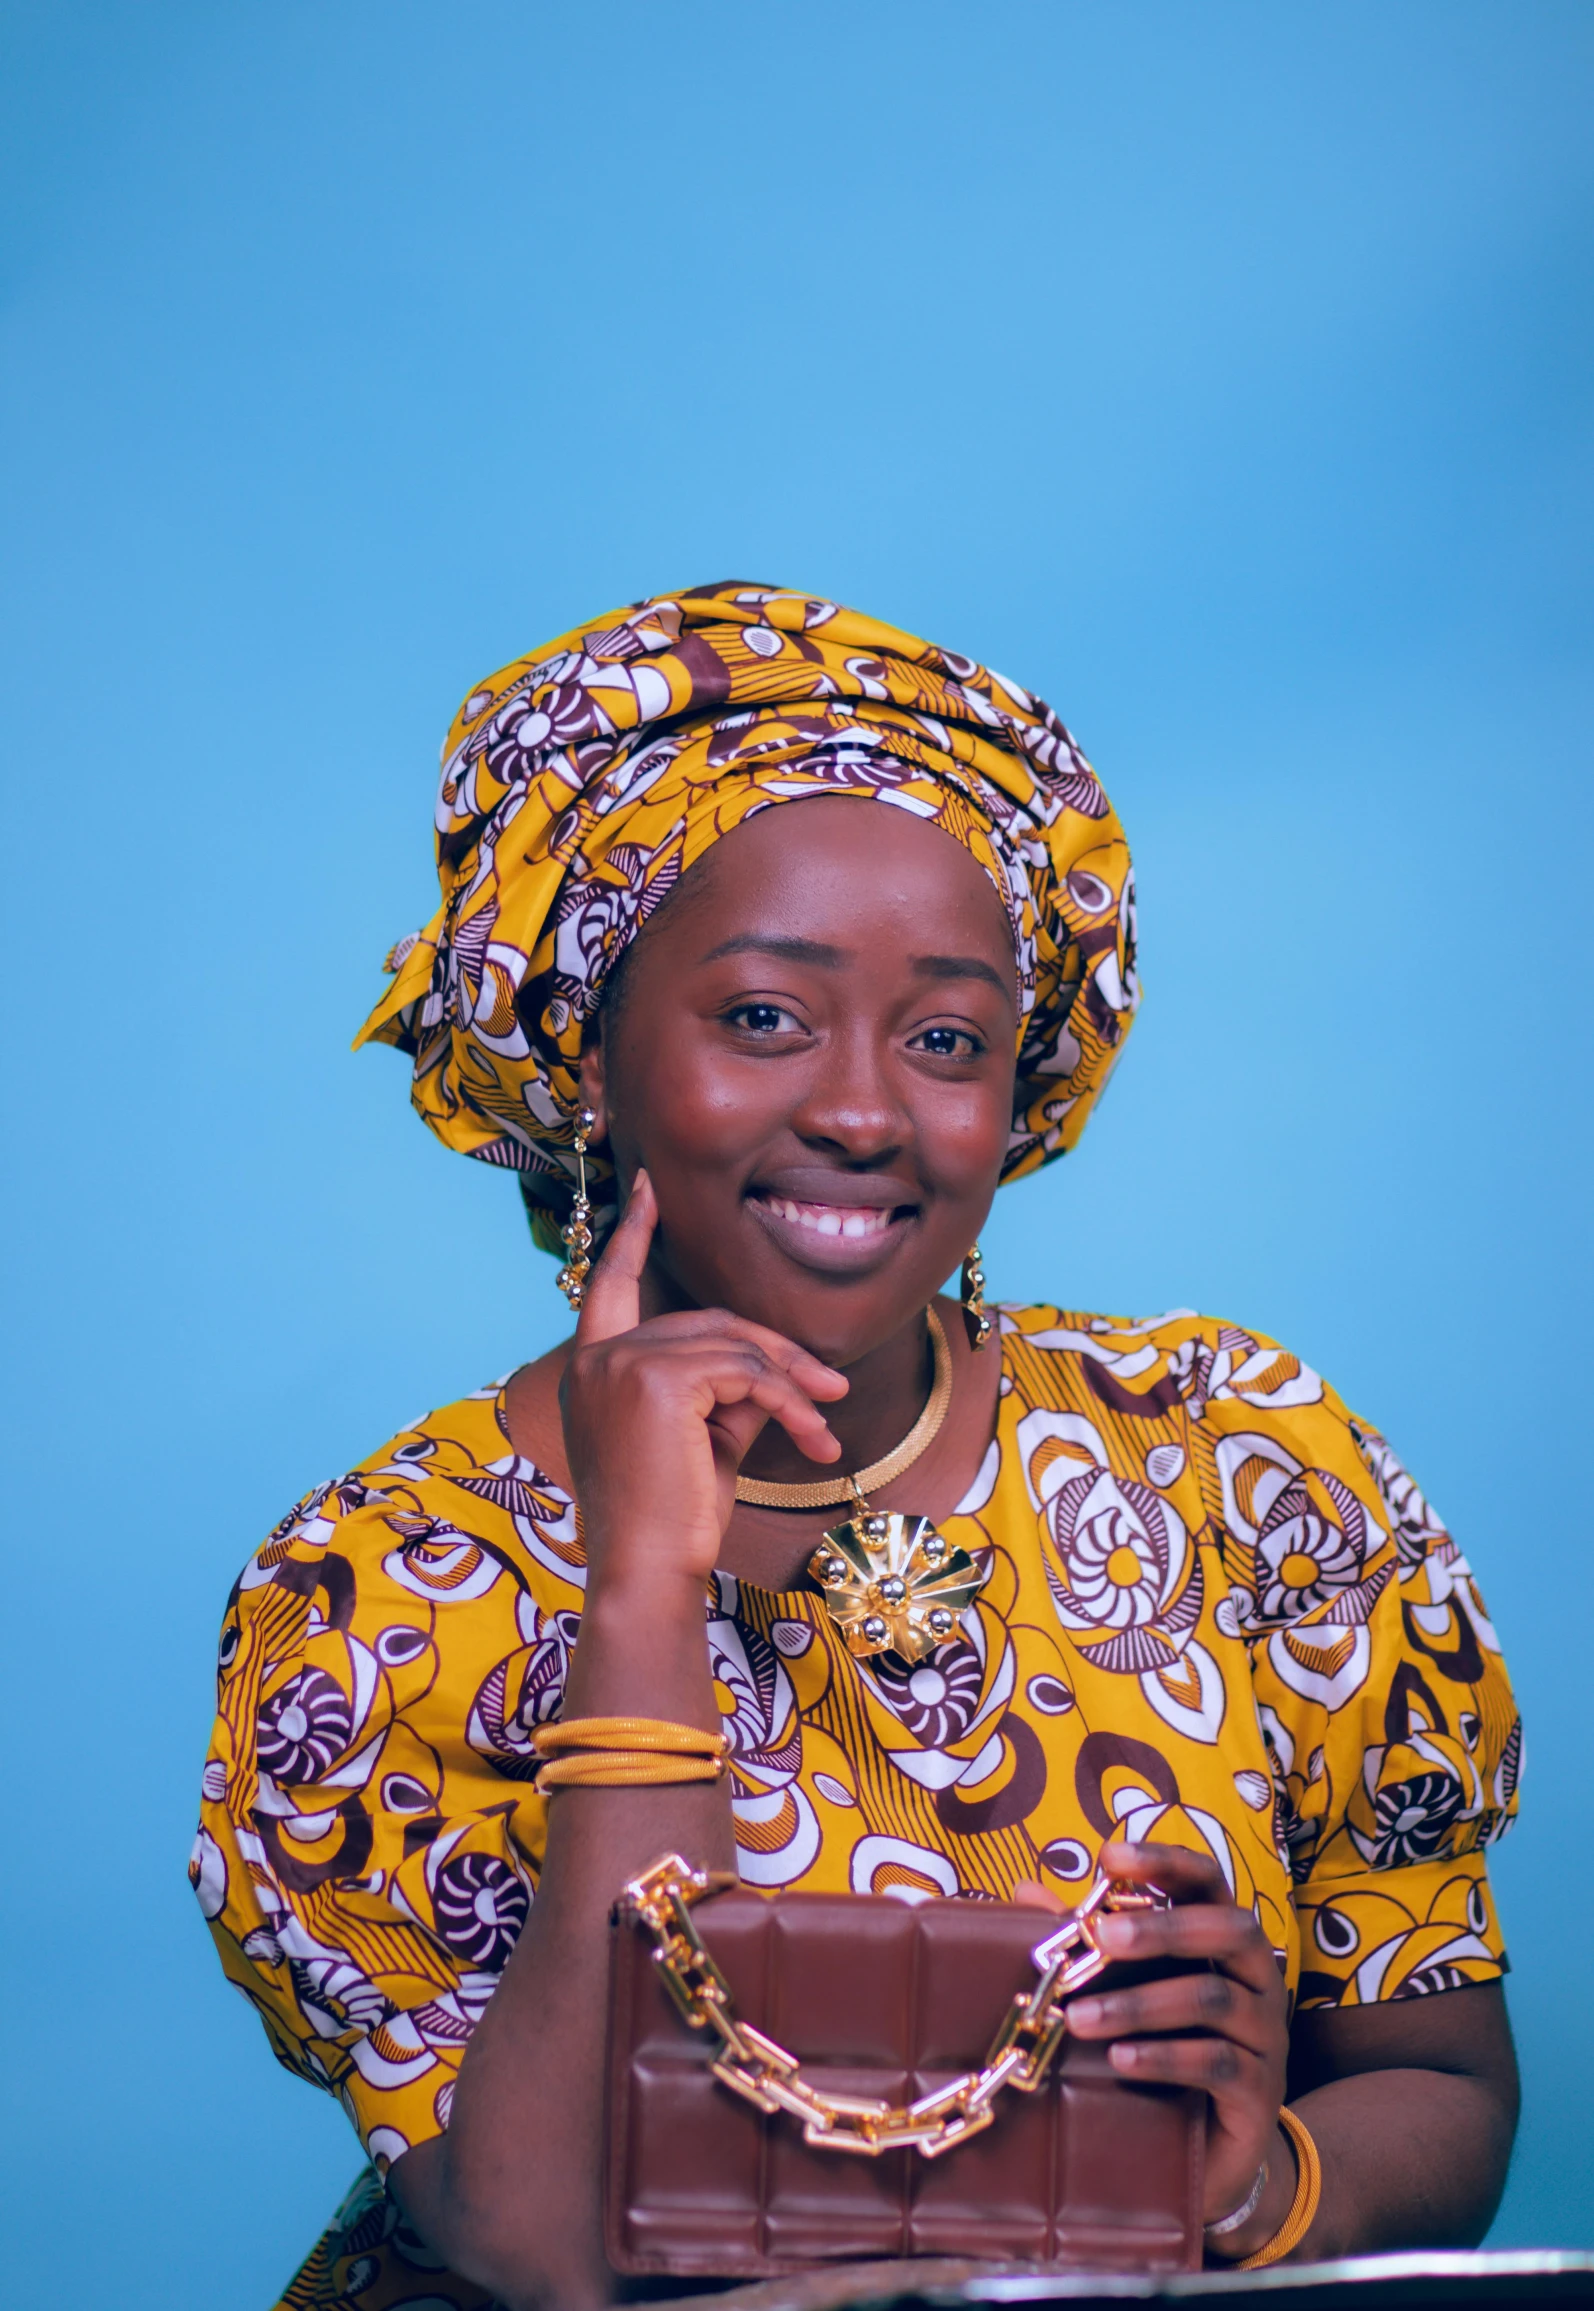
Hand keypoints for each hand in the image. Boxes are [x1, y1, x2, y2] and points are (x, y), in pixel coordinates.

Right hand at [558, 1170, 849, 1598]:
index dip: (632, 1234)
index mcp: (592, 1369)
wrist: (648, 1571)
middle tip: (831, 1390)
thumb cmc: (671, 1521)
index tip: (649, 1188)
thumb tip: (779, 1366)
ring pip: (735, 1347)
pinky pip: (747, 1373)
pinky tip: (816, 1438)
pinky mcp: (659, 1380)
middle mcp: (597, 1358)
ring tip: (828, 1427)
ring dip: (794, 1386)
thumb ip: (727, 1391)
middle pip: (705, 1321)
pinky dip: (792, 1402)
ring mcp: (623, 1364)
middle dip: (775, 1352)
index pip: (611, 1285)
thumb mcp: (702, 1441)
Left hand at [1017, 1839, 1289, 2232]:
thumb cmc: (1167, 2046)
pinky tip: (1120, 2060)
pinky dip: (1165, 2057)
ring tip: (1080, 2018)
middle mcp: (1257, 1979)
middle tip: (1104, 1936)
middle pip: (1227, 1931)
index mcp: (1225, 1941)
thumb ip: (1088, 1941)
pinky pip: (1217, 2064)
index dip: (1166, 1862)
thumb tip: (1025, 1894)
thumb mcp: (1126, 1989)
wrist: (1215, 2151)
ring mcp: (1266, 2036)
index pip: (1208, 1882)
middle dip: (1163, 1929)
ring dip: (1142, 2004)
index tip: (1110, 1857)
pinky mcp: (1261, 2092)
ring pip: (1214, 2000)